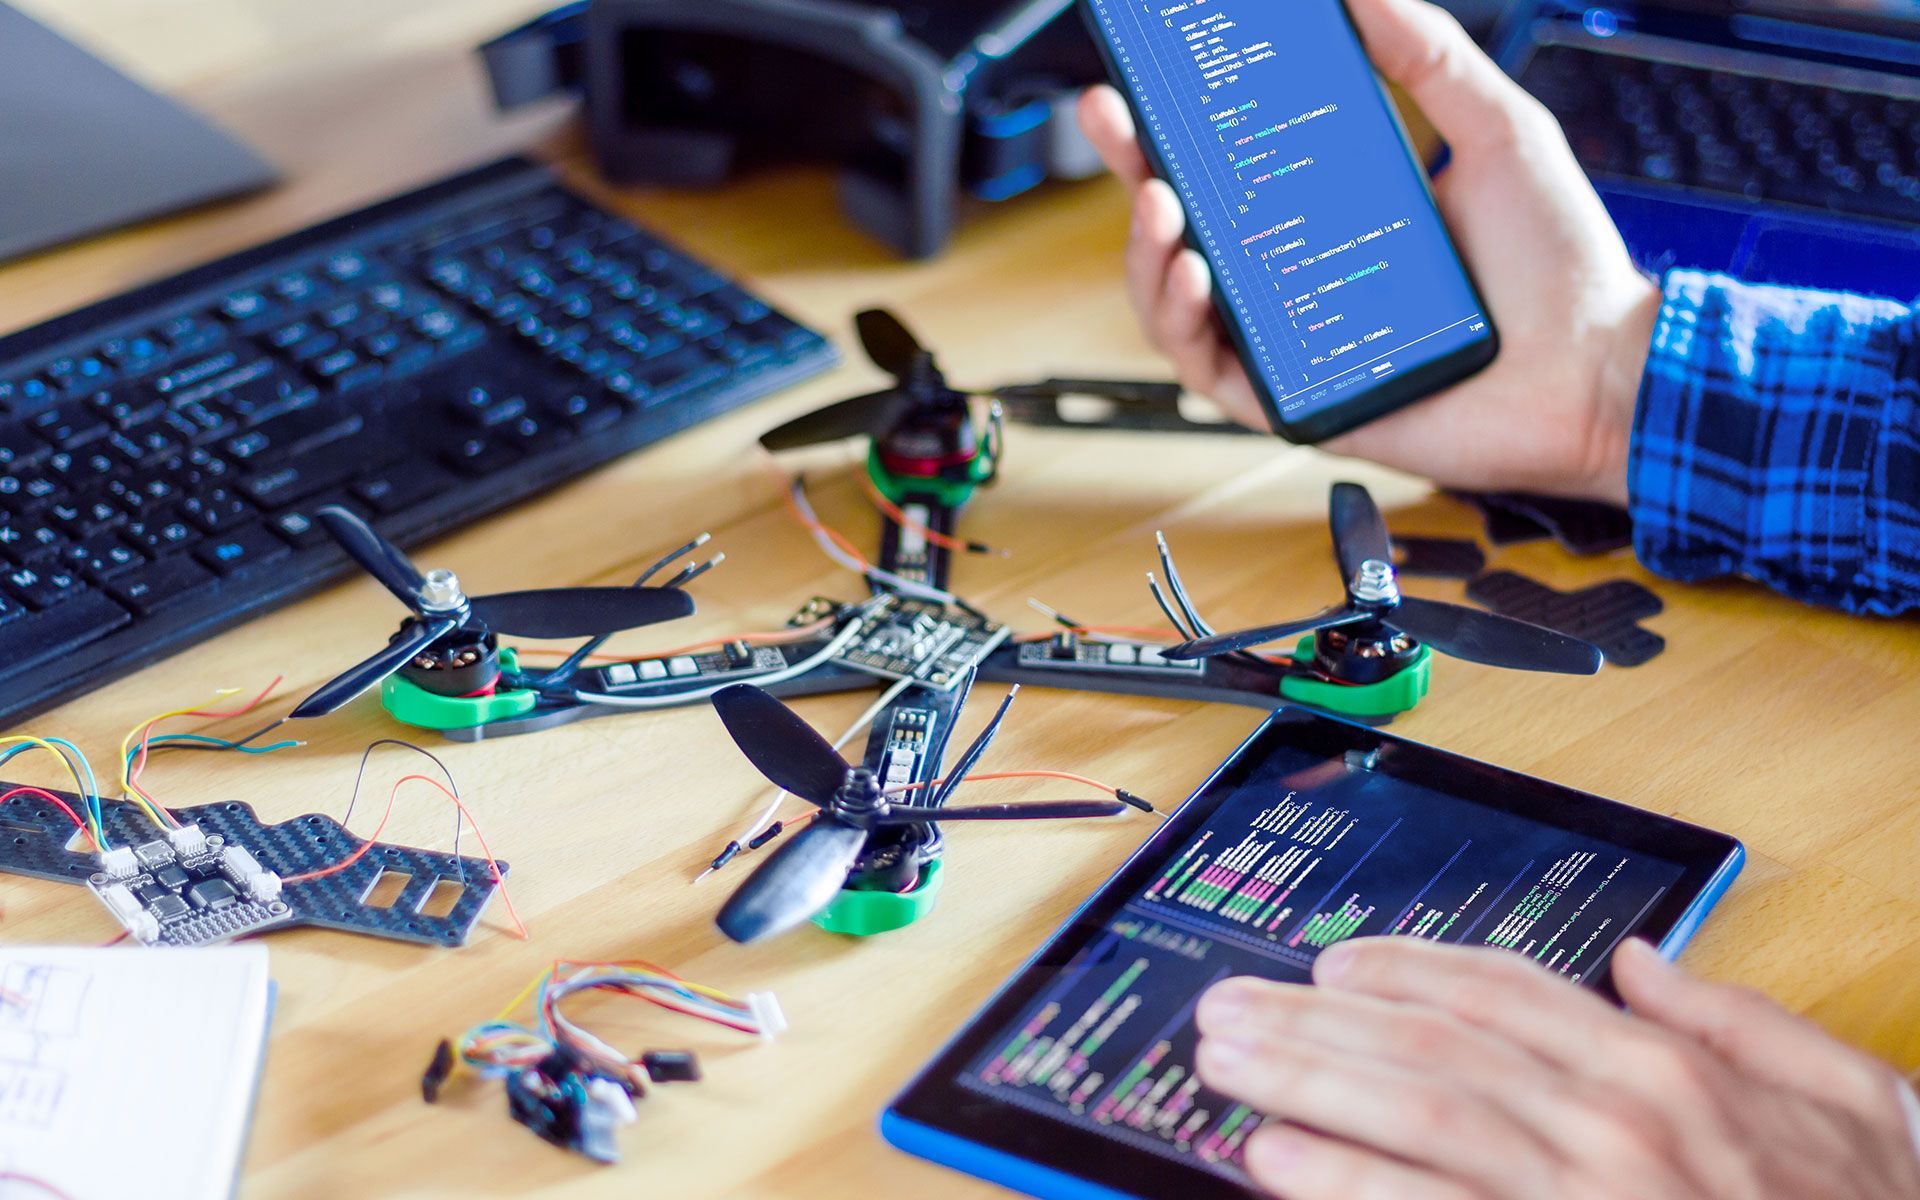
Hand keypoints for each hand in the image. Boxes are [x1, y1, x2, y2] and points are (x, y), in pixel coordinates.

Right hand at [1076, 0, 1660, 503]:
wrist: (1596, 371)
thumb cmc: (1557, 269)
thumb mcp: (1497, 130)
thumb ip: (1429, 56)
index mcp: (1331, 211)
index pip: (1230, 162)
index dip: (1175, 120)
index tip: (1147, 73)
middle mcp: (1299, 275)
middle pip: (1184, 224)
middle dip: (1130, 168)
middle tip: (1111, 116)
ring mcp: (1292, 340)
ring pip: (1177, 300)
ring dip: (1148, 251)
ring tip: (1159, 207)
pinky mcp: (1297, 403)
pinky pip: (1212, 371)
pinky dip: (1186, 324)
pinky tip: (1196, 276)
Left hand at [1192, 938, 1919, 1199]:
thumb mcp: (1847, 1097)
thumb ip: (1736, 1019)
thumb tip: (1646, 961)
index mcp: (1665, 1069)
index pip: (1504, 993)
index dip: (1403, 970)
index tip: (1332, 965)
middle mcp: (1611, 1122)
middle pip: (1430, 1047)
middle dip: (1316, 1023)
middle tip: (1228, 1007)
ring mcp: (1578, 1196)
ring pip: (1415, 1119)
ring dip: (1305, 1084)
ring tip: (1223, 1064)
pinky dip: (1346, 1183)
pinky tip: (1275, 1161)